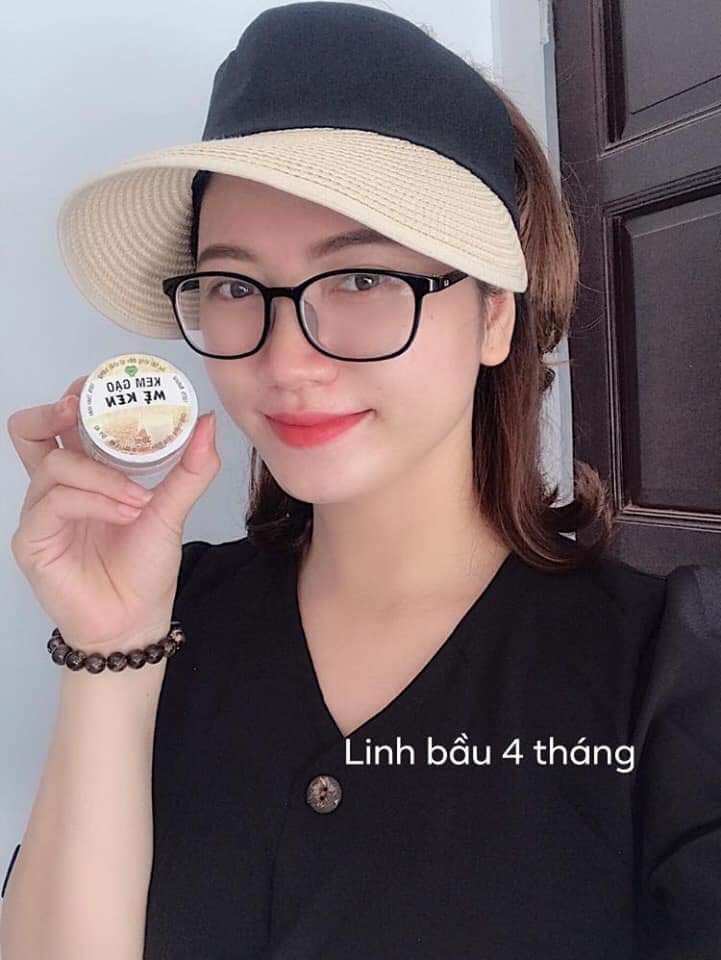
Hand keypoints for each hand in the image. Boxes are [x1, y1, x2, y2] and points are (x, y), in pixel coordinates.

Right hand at [7, 374, 219, 651]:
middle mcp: (55, 488)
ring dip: (102, 474)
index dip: (79, 397)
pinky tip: (125, 513)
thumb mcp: (172, 510)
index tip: (112, 384)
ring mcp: (40, 513)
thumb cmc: (146, 567)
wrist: (136, 620)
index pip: (66, 423)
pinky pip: (55, 502)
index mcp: (85, 475)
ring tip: (140, 498)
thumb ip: (190, 468)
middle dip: (57, 410)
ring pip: (54, 464)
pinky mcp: (33, 540)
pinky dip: (96, 500)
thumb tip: (206, 421)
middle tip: (87, 407)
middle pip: (30, 430)